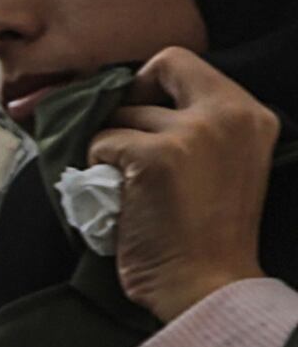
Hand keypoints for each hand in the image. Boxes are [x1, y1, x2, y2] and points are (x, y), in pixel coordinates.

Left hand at [84, 50, 279, 322]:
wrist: (207, 284)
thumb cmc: (207, 234)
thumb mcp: (224, 161)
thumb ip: (198, 126)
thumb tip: (136, 97)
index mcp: (251, 114)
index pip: (184, 62)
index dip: (150, 81)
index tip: (140, 114)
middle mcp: (229, 114)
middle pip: (157, 69)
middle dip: (128, 101)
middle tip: (122, 141)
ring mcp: (192, 133)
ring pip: (121, 114)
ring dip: (112, 146)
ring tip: (127, 183)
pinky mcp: (154, 157)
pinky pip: (100, 143)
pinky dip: (96, 168)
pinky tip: (118, 196)